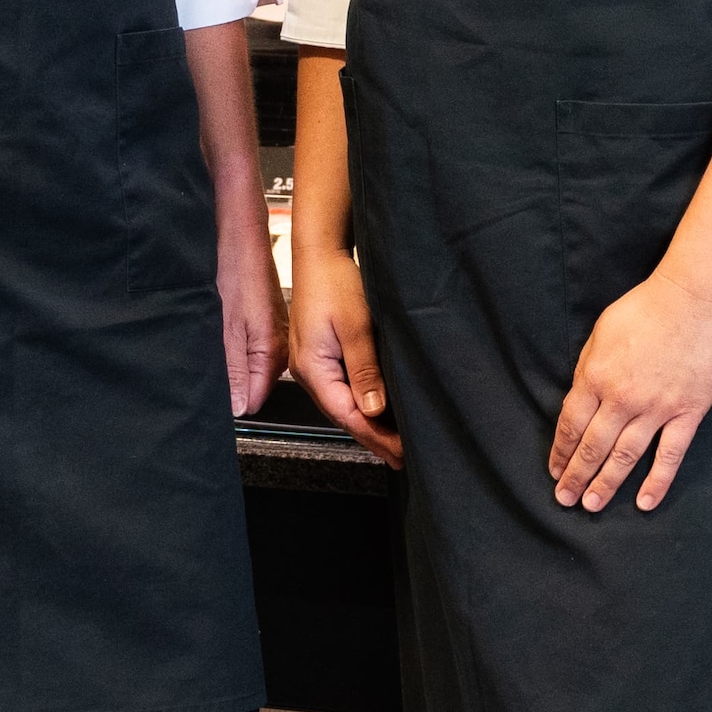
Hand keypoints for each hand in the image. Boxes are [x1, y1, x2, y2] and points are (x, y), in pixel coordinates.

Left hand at [215, 200, 279, 418]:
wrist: (236, 225)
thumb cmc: (233, 265)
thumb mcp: (224, 326)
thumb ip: (232, 369)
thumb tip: (238, 408)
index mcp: (271, 352)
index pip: (255, 400)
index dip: (232, 406)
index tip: (210, 409)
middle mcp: (274, 344)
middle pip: (249, 385)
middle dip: (226, 387)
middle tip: (198, 381)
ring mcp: (266, 331)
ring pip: (242, 365)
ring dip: (223, 365)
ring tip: (201, 357)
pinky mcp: (256, 319)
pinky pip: (240, 346)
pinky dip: (222, 345)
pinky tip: (209, 335)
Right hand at [288, 236, 400, 463]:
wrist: (320, 254)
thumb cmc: (335, 282)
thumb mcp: (357, 327)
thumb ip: (365, 371)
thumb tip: (373, 411)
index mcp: (313, 369)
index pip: (348, 416)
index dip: (377, 437)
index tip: (402, 452)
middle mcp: (308, 372)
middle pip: (343, 416)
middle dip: (374, 437)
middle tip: (403, 458)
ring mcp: (312, 365)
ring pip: (342, 404)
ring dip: (368, 423)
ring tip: (395, 442)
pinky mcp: (320, 356)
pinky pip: (341, 389)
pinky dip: (361, 403)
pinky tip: (378, 410)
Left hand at [550, 266, 711, 513]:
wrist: (694, 299)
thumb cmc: (646, 308)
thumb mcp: (601, 331)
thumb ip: (588, 367)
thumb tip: (579, 395)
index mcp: (596, 377)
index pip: (571, 424)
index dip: (561, 451)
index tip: (555, 470)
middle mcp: (621, 399)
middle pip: (593, 446)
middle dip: (576, 476)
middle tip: (564, 499)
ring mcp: (656, 409)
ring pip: (625, 456)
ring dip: (606, 484)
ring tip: (591, 506)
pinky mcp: (687, 412)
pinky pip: (670, 454)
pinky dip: (657, 481)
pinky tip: (645, 502)